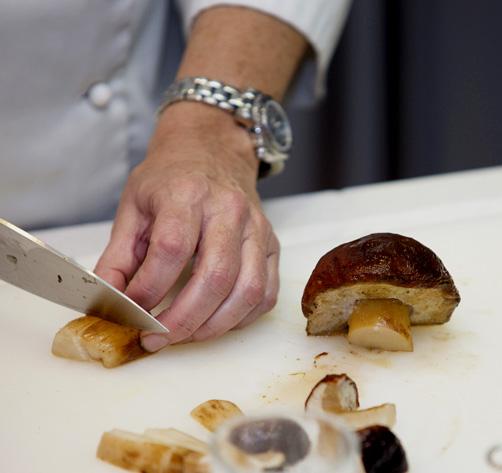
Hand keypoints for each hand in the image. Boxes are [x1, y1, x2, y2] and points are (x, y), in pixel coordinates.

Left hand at [94, 103, 279, 350]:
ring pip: (247, 290)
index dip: (148, 288)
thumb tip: (106, 301)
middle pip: (215, 276)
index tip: (130, 309)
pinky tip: (215, 322)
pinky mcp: (272, 246)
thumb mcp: (133, 206)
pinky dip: (242, 318)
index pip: (172, 249)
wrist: (213, 152)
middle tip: (155, 338)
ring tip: (185, 335)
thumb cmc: (171, 179)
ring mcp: (257, 229)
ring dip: (214, 325)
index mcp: (188, 195)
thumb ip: (118, 257)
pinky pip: (266, 293)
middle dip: (182, 319)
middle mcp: (230, 211)